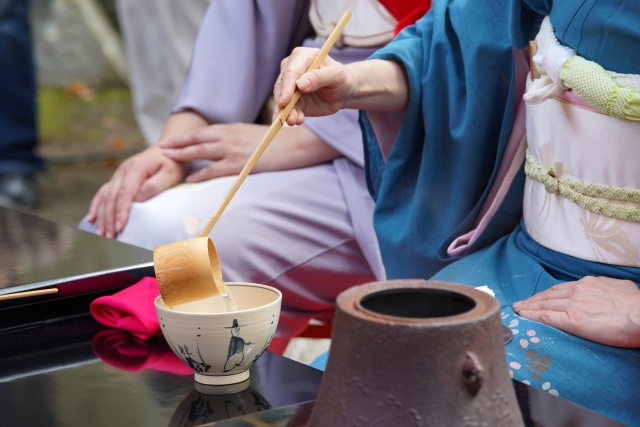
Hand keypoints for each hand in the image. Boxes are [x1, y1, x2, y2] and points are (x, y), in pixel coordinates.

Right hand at [86, 146, 188, 237]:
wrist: (171, 149)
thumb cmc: (173, 163)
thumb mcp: (170, 173)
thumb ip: (155, 186)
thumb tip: (138, 199)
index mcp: (136, 168)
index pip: (125, 193)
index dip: (121, 211)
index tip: (120, 226)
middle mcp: (123, 171)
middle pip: (111, 197)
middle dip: (109, 218)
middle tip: (109, 237)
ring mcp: (119, 174)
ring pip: (105, 197)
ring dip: (102, 216)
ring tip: (101, 234)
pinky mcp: (118, 178)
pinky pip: (103, 193)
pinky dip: (96, 206)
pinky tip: (91, 218)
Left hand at [160, 123, 339, 181]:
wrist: (295, 145)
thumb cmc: (277, 142)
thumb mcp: (254, 135)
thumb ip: (238, 139)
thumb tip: (227, 145)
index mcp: (233, 129)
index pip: (203, 132)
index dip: (185, 137)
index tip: (171, 141)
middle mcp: (230, 136)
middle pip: (197, 139)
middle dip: (177, 144)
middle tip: (161, 148)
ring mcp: (234, 149)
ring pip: (201, 151)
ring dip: (182, 155)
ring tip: (167, 159)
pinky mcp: (240, 163)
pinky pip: (215, 169)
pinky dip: (201, 173)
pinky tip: (191, 178)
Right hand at [274, 47, 355, 125]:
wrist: (344, 91)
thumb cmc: (341, 78)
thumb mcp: (336, 75)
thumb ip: (319, 77)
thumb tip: (300, 84)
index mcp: (301, 57)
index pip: (290, 72)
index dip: (286, 87)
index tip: (284, 102)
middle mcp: (292, 70)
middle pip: (281, 86)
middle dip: (283, 103)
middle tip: (288, 117)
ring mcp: (290, 86)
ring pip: (282, 100)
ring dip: (285, 112)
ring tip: (294, 121)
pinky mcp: (293, 101)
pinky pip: (288, 110)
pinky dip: (291, 116)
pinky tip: (298, 120)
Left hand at [513, 276, 639, 347]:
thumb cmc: (638, 304)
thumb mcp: (621, 288)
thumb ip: (607, 288)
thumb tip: (609, 291)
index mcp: (588, 284)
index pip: (560, 289)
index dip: (546, 294)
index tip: (537, 298)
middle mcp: (577, 291)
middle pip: (548, 295)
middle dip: (532, 300)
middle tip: (520, 304)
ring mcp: (573, 304)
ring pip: (544, 304)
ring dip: (528, 307)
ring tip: (518, 310)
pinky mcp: (573, 319)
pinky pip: (547, 316)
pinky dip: (533, 315)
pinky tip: (524, 316)